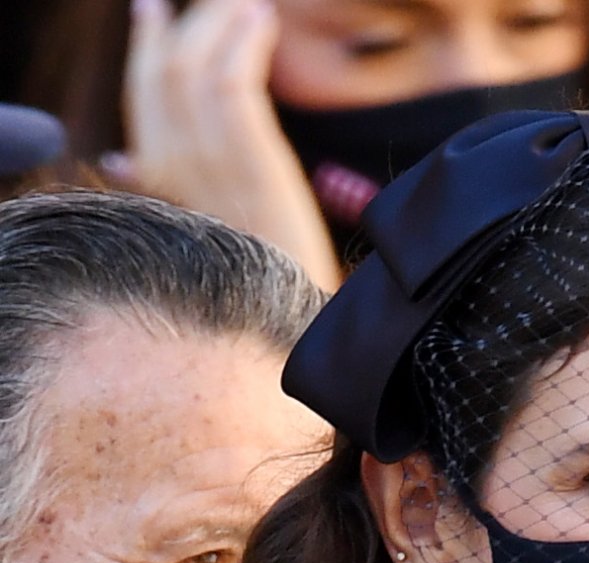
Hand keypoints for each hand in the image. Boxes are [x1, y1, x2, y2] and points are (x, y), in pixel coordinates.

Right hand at [106, 0, 341, 290]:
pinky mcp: (250, 165)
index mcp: (156, 181)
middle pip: (165, 70)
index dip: (145, 45)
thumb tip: (118, 158)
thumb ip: (152, 186)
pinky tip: (261, 22)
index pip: (140, 94)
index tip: (152, 9)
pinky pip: (234, 82)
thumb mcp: (195, 229)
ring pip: (199, 66)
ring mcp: (209, 167)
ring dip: (222, 24)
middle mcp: (172, 169)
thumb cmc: (253, 280)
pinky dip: (245, 43)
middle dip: (188, 24)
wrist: (292, 326)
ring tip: (250, 5)